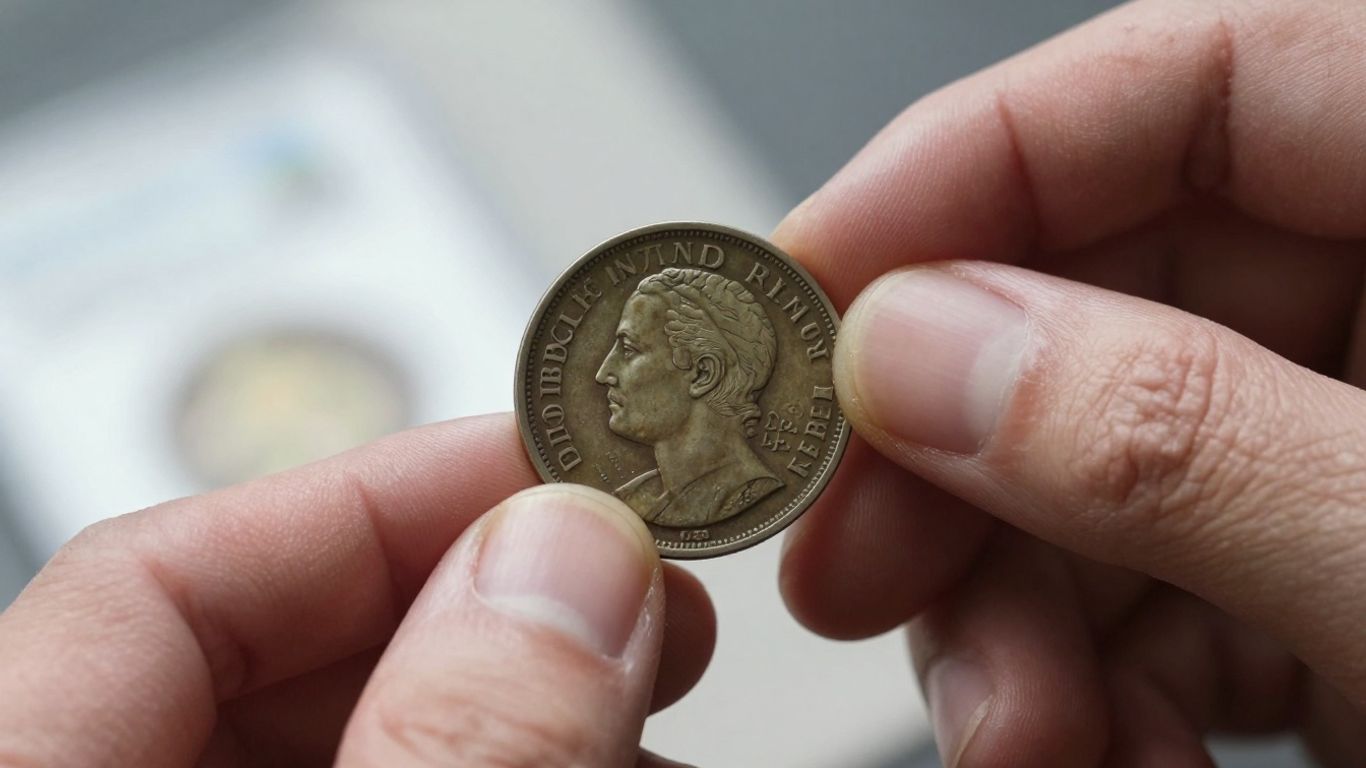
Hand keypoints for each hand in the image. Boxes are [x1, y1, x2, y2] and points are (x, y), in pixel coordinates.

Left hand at [0, 414, 713, 766]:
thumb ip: (453, 752)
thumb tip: (567, 559)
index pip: (151, 580)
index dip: (375, 499)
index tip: (564, 479)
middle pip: (261, 654)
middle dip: (483, 605)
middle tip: (644, 600)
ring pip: (340, 741)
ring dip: (513, 704)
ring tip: (651, 710)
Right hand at [774, 1, 1365, 765]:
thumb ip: (1179, 439)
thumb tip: (915, 349)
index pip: (1190, 86)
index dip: (974, 162)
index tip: (812, 285)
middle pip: (1099, 301)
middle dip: (957, 459)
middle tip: (850, 563)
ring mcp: (1346, 455)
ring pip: (1089, 471)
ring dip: (1009, 614)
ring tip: (1013, 732)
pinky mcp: (1320, 582)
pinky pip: (1151, 591)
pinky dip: (1088, 683)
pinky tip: (1092, 751)